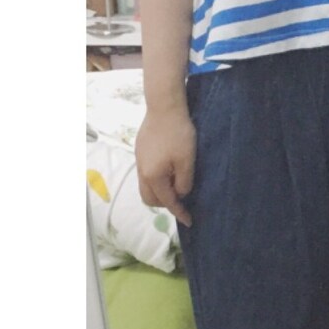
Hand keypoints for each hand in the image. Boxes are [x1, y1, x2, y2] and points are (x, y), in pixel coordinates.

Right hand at [135, 106, 196, 227]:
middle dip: (165, 204)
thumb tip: (180, 194)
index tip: (189, 221)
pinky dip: (156, 180)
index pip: (167, 202)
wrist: (164, 107)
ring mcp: (138, 161)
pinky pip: (145, 174)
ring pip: (146, 187)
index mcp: (153, 177)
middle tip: (181, 199)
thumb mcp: (187, 161)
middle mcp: (142, 172)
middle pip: (150, 199)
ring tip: (175, 185)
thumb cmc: (179, 134)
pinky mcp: (139, 151)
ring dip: (160, 191)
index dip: (179, 212)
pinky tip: (167, 171)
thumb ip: (184, 182)